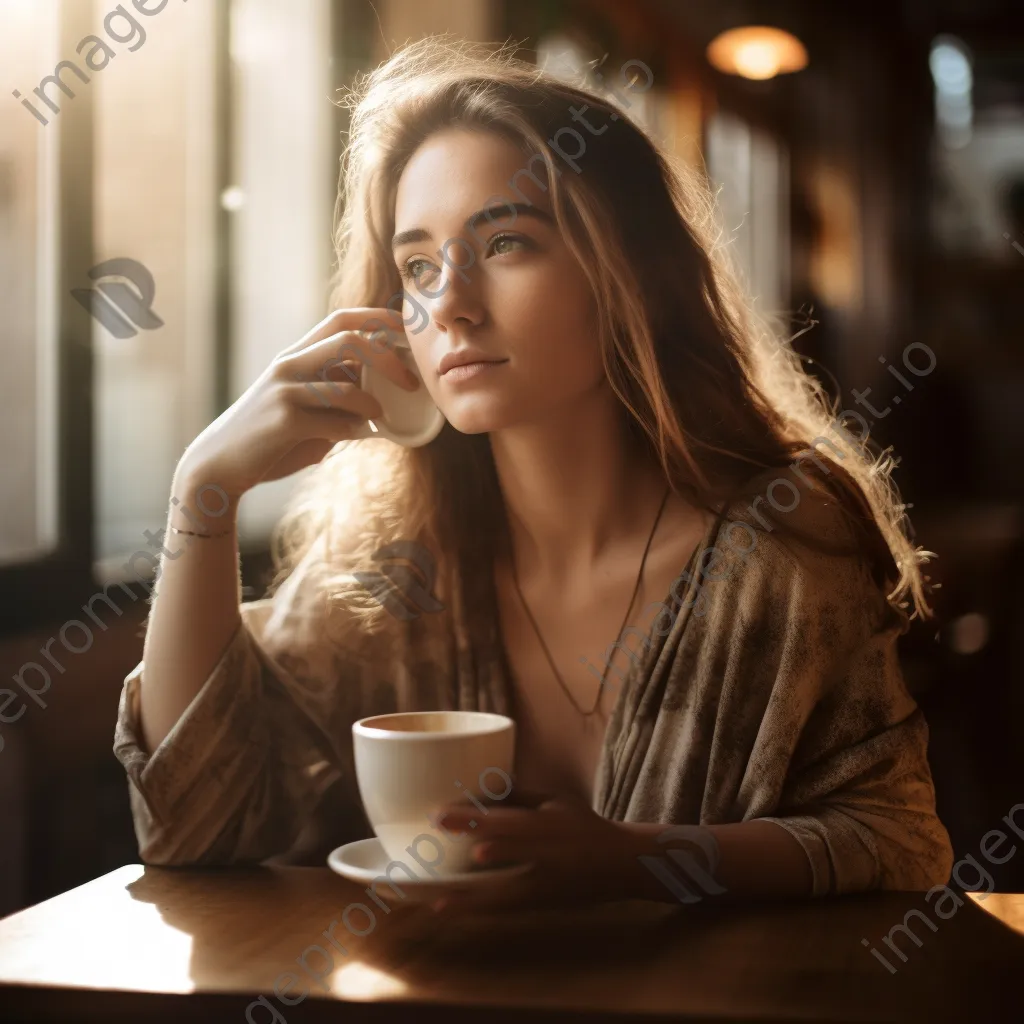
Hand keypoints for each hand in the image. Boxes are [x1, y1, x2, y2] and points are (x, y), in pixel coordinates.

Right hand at [175, 307, 418, 500]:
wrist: (220, 466)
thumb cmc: (272, 440)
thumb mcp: (306, 411)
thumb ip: (337, 400)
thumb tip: (382, 402)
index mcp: (297, 356)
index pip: (342, 320)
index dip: (380, 319)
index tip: (410, 333)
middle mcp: (289, 364)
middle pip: (349, 340)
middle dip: (388, 357)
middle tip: (412, 381)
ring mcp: (284, 390)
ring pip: (344, 384)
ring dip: (371, 403)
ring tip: (381, 417)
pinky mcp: (283, 420)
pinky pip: (333, 422)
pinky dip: (354, 430)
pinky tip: (360, 437)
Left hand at [433, 788, 643, 912]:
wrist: (622, 865)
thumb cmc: (584, 825)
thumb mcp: (555, 801)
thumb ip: (518, 795)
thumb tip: (480, 784)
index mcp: (550, 824)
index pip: (509, 820)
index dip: (474, 818)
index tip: (439, 815)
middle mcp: (548, 855)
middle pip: (504, 851)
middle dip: (465, 851)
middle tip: (428, 848)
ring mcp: (546, 884)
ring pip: (502, 893)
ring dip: (468, 897)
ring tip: (435, 900)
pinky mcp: (541, 903)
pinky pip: (503, 907)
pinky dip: (476, 908)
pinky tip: (448, 908)